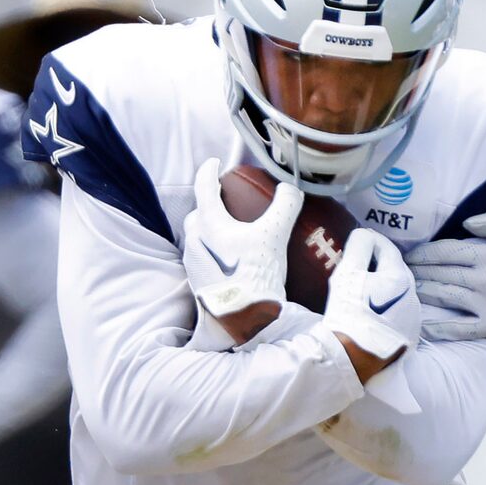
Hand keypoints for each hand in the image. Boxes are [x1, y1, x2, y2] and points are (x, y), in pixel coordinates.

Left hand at [184, 159, 293, 322]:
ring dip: (211, 229)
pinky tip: (234, 260)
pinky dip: (216, 251)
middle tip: (226, 199)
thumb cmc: (256, 276)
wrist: (244, 322)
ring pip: (198, 238)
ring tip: (233, 231)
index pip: (204, 187)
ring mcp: (194, 265)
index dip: (209, 170)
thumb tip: (291, 188)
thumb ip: (285, 206)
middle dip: (209, 203)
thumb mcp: (275, 236)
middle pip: (198, 214)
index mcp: (208, 225)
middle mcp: (195, 242)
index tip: (215, 162)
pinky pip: (204, 258)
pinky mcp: (199, 285)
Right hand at [317, 226, 422, 368]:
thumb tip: (365, 234)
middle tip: (357, 267)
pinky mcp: (409, 334)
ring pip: (398, 291)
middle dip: (377, 264)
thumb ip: (359, 247)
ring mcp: (413, 316)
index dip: (371, 242)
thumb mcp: (347, 274)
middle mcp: (413, 294)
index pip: (387, 248)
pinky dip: (387, 305)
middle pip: (394, 269)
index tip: (358, 242)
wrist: (352, 357)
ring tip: (362, 291)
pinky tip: (371, 312)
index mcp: (400, 277)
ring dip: (383, 286)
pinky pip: (399, 310)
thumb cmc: (348, 312)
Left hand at [411, 211, 485, 342]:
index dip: (423, 252)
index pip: (446, 251)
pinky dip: (436, 327)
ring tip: (407, 289)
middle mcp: (484, 278)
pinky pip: (456, 327)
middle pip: (440, 272)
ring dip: (421, 292)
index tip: (410, 255)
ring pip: (443, 295)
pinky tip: (419, 324)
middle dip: (417, 271)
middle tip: (402, 271)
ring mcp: (484, 304)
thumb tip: (466, 222)